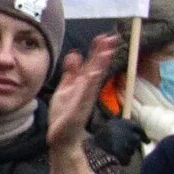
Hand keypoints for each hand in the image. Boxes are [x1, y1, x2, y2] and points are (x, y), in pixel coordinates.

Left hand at [48, 36, 117, 159]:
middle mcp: (86, 89)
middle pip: (96, 68)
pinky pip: (85, 95)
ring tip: (107, 52)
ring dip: (100, 66)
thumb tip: (75, 53)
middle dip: (103, 53)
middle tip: (112, 38)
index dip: (97, 50)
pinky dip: (89, 85)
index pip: (92, 63)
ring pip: (94, 79)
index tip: (103, 36)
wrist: (61, 137)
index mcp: (82, 83)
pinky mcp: (79, 109)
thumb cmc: (64, 113)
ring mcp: (84, 99)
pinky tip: (92, 74)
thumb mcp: (65, 88)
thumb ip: (70, 72)